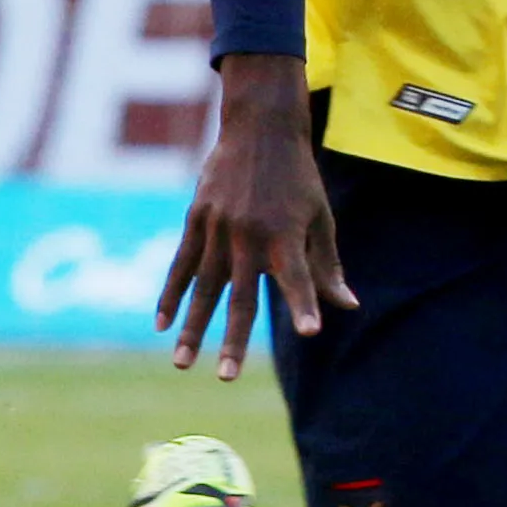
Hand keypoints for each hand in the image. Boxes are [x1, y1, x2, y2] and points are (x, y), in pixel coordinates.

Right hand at [157, 54, 355, 379]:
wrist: (260, 130)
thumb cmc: (299, 180)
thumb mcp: (321, 218)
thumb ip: (327, 265)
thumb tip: (347, 306)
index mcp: (288, 234)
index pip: (299, 277)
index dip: (306, 303)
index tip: (312, 331)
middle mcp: (250, 235)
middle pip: (240, 296)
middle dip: (233, 339)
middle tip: (226, 376)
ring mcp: (218, 228)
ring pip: (203, 288)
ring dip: (191, 327)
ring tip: (182, 363)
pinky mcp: (196, 219)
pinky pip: (180, 264)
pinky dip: (169, 294)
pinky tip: (159, 323)